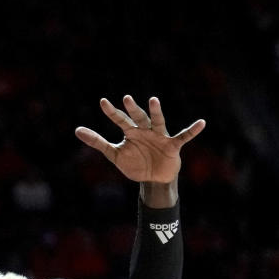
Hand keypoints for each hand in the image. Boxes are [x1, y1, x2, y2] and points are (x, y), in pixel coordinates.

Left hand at [75, 94, 204, 183]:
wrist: (154, 179)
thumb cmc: (135, 163)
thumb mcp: (114, 154)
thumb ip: (97, 142)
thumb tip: (77, 130)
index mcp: (131, 133)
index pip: (120, 121)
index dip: (112, 113)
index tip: (103, 102)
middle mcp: (145, 131)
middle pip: (138, 118)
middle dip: (133, 110)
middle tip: (126, 99)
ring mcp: (159, 136)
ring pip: (157, 122)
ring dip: (156, 112)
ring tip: (153, 100)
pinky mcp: (172, 145)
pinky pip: (183, 136)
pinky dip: (192, 130)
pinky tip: (201, 123)